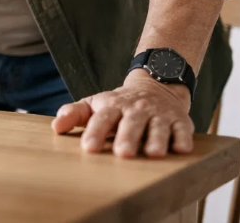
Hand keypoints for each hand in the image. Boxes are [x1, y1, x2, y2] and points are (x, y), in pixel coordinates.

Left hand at [50, 69, 194, 157]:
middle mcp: (137, 109)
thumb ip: (76, 114)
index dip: (95, 131)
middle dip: (127, 137)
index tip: (88, 148)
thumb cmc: (120, 105)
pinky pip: (182, 129)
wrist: (156, 86)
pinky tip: (181, 149)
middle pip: (131, 122)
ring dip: (156, 139)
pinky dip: (183, 138)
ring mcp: (159, 114)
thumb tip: (56, 127)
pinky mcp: (179, 121)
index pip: (103, 118)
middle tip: (122, 153)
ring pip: (158, 126)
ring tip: (153, 153)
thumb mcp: (96, 105)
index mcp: (114, 106)